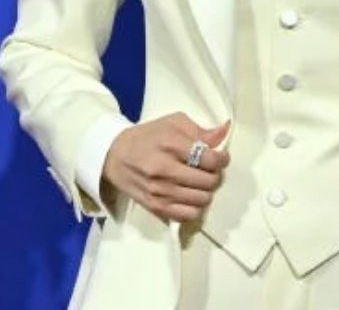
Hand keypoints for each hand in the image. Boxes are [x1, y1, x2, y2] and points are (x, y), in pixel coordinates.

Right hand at [103, 112, 230, 222]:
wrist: (114, 156)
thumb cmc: (147, 137)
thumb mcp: (172, 123)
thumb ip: (199, 129)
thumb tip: (224, 132)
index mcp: (170, 145)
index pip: (210, 159)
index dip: (222, 159)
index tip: (220, 157)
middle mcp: (164, 170)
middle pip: (209, 181)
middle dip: (215, 175)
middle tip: (209, 170)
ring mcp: (160, 191)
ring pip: (202, 200)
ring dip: (206, 192)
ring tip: (199, 182)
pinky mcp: (155, 207)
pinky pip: (188, 216)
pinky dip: (195, 208)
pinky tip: (190, 196)